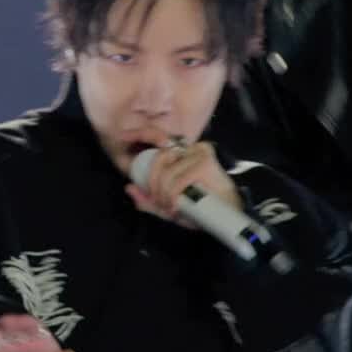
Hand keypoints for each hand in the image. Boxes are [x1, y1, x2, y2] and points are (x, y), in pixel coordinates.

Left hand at [122, 130, 239, 228]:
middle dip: (153, 186)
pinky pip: (178, 179)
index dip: (138, 134)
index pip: (155, 137)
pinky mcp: (205, 162)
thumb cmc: (201, 211)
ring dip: (164, 196)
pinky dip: (173, 196)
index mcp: (181, 152)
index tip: (121, 136)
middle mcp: (190, 148)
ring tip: (171, 209)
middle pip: (158, 158)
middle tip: (160, 204)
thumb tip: (128, 188)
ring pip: (167, 173)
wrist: (230, 217)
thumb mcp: (169, 207)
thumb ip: (149, 200)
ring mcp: (198, 153)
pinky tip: (177, 207)